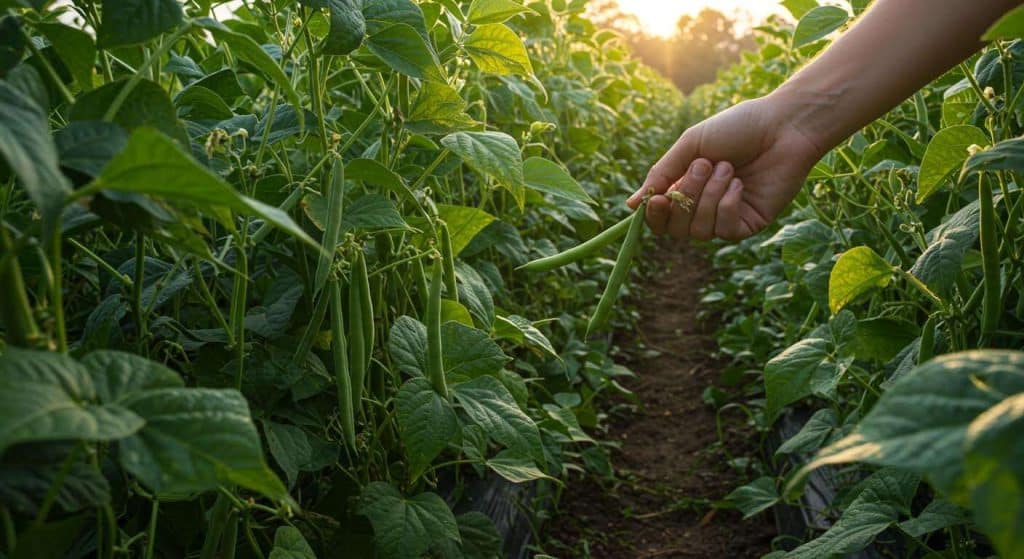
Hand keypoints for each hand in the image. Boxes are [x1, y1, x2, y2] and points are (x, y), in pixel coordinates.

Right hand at [626, 94, 825, 241]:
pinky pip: (725, 230)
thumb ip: (661, 174)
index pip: (660, 217)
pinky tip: (739, 184)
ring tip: (727, 168)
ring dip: (709, 197)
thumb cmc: (737, 128)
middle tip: (704, 165)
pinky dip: (727, 205)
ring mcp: (726, 217)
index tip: (657, 199)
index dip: (654, 215)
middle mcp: (703, 206)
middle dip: (687, 197)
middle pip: (676, 228)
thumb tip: (631, 204)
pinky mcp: (749, 224)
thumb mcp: (691, 145)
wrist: (783, 126)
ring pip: (700, 231)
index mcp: (686, 187)